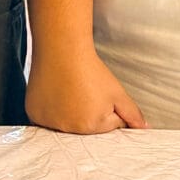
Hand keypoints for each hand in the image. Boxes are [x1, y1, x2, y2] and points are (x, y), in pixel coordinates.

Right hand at [26, 48, 145, 133]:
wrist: (61, 49)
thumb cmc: (89, 69)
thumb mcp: (117, 91)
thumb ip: (132, 114)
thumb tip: (144, 129)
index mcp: (92, 126)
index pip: (107, 126)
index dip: (107, 107)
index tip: (98, 92)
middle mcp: (69, 128)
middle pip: (85, 127)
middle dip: (88, 112)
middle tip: (83, 90)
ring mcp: (49, 121)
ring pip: (65, 122)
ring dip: (68, 112)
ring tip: (69, 90)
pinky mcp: (34, 113)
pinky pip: (47, 117)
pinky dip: (50, 109)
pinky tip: (55, 93)